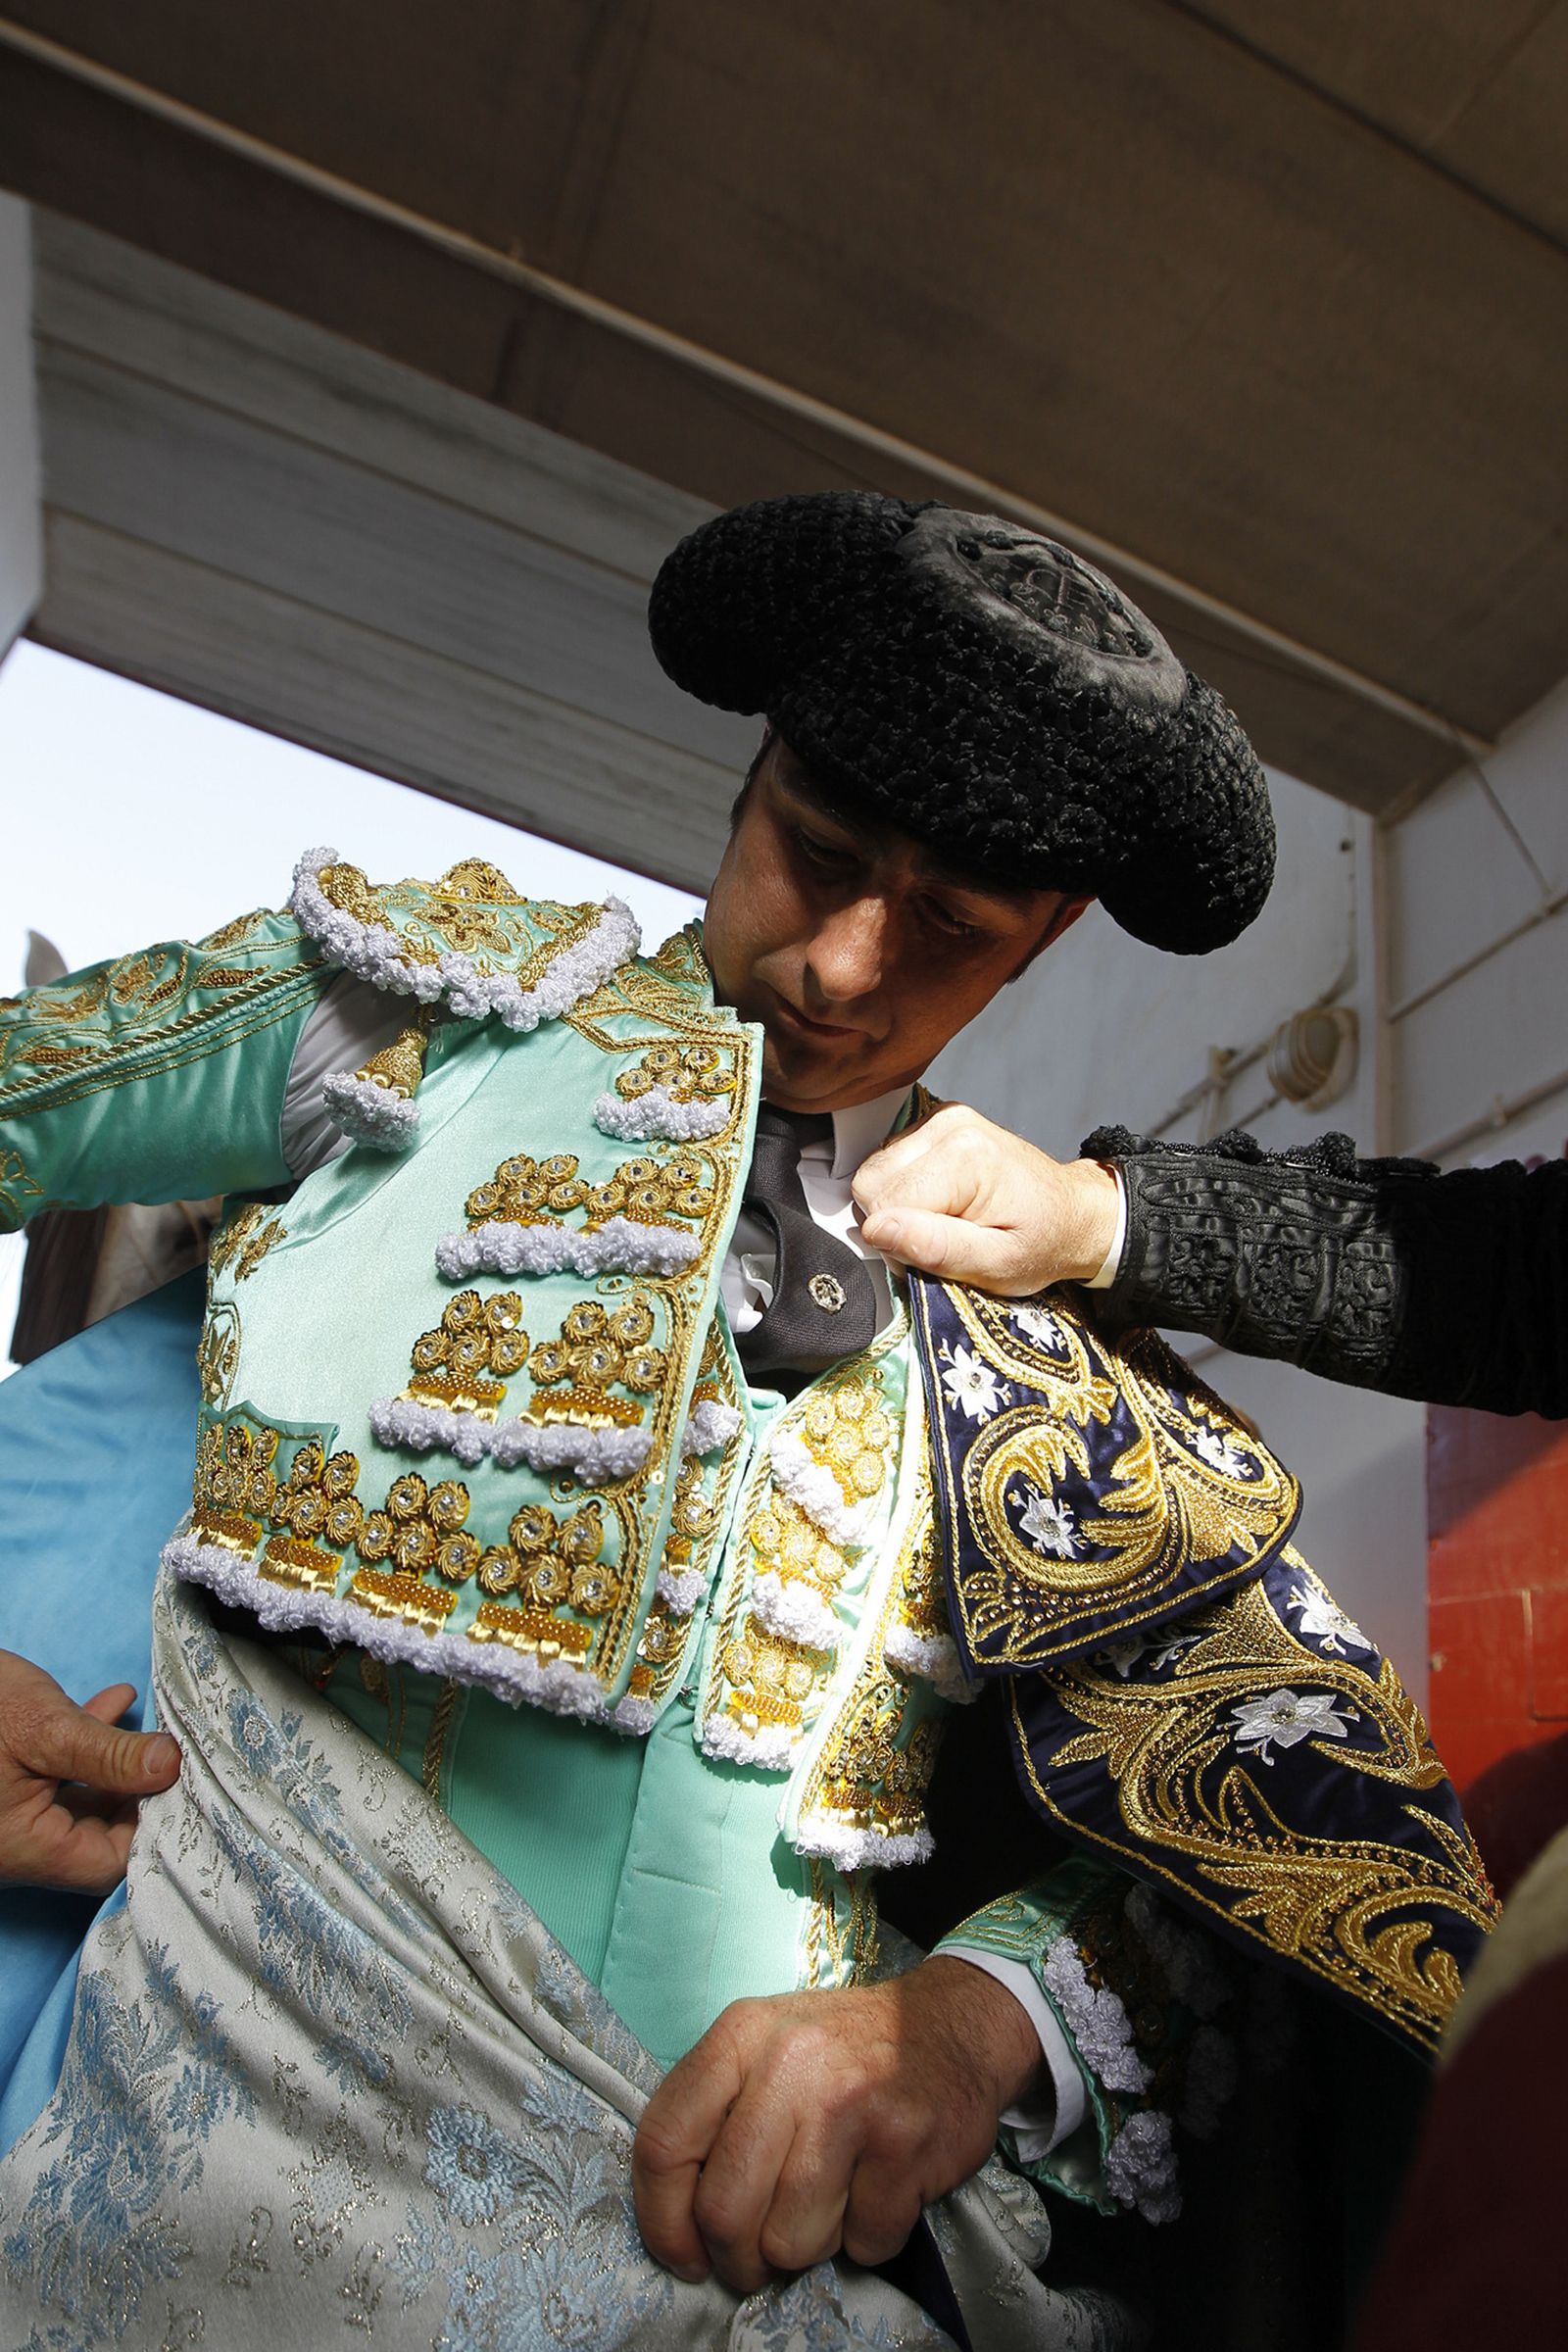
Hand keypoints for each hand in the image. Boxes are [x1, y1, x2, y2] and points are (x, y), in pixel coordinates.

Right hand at [0, 1648, 180, 1892]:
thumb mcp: (44, 1727)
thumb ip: (109, 1754)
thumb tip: (173, 1766)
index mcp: (26, 1849)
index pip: (111, 1862)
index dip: (153, 1824)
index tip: (182, 1780)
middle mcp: (18, 1847)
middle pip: (100, 1836)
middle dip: (139, 1789)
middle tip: (175, 1748)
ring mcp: (9, 1822)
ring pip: (81, 1804)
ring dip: (116, 1764)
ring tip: (147, 1718)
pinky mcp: (4, 1794)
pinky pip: (56, 1782)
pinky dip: (86, 1750)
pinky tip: (111, 1705)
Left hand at [631, 1955, 1041, 2291]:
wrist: (953, 2024)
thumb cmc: (844, 2050)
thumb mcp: (765, 2046)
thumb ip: (715, 2113)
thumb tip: (677, 2219)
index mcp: (740, 2035)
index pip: (664, 2142)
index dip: (662, 2219)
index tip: (684, 2255)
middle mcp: (790, 2062)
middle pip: (724, 2210)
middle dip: (736, 2259)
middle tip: (756, 2259)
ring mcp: (849, 2103)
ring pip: (789, 2241)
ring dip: (806, 2248)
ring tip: (828, 2205)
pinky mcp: (904, 2144)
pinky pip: (862, 2243)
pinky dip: (866, 2238)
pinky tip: (875, 2192)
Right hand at [854, 1104, 1120, 1295]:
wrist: (1071, 1214)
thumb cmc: (1041, 1243)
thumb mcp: (997, 1265)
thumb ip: (936, 1248)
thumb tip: (879, 1229)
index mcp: (965, 1157)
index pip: (884, 1204)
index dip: (899, 1242)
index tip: (936, 1253)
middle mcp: (949, 1126)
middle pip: (871, 1182)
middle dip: (894, 1221)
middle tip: (941, 1239)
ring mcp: (942, 1119)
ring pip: (874, 1171)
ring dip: (898, 1205)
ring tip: (946, 1219)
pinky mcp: (936, 1122)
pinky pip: (889, 1161)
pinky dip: (905, 1189)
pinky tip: (941, 1200)